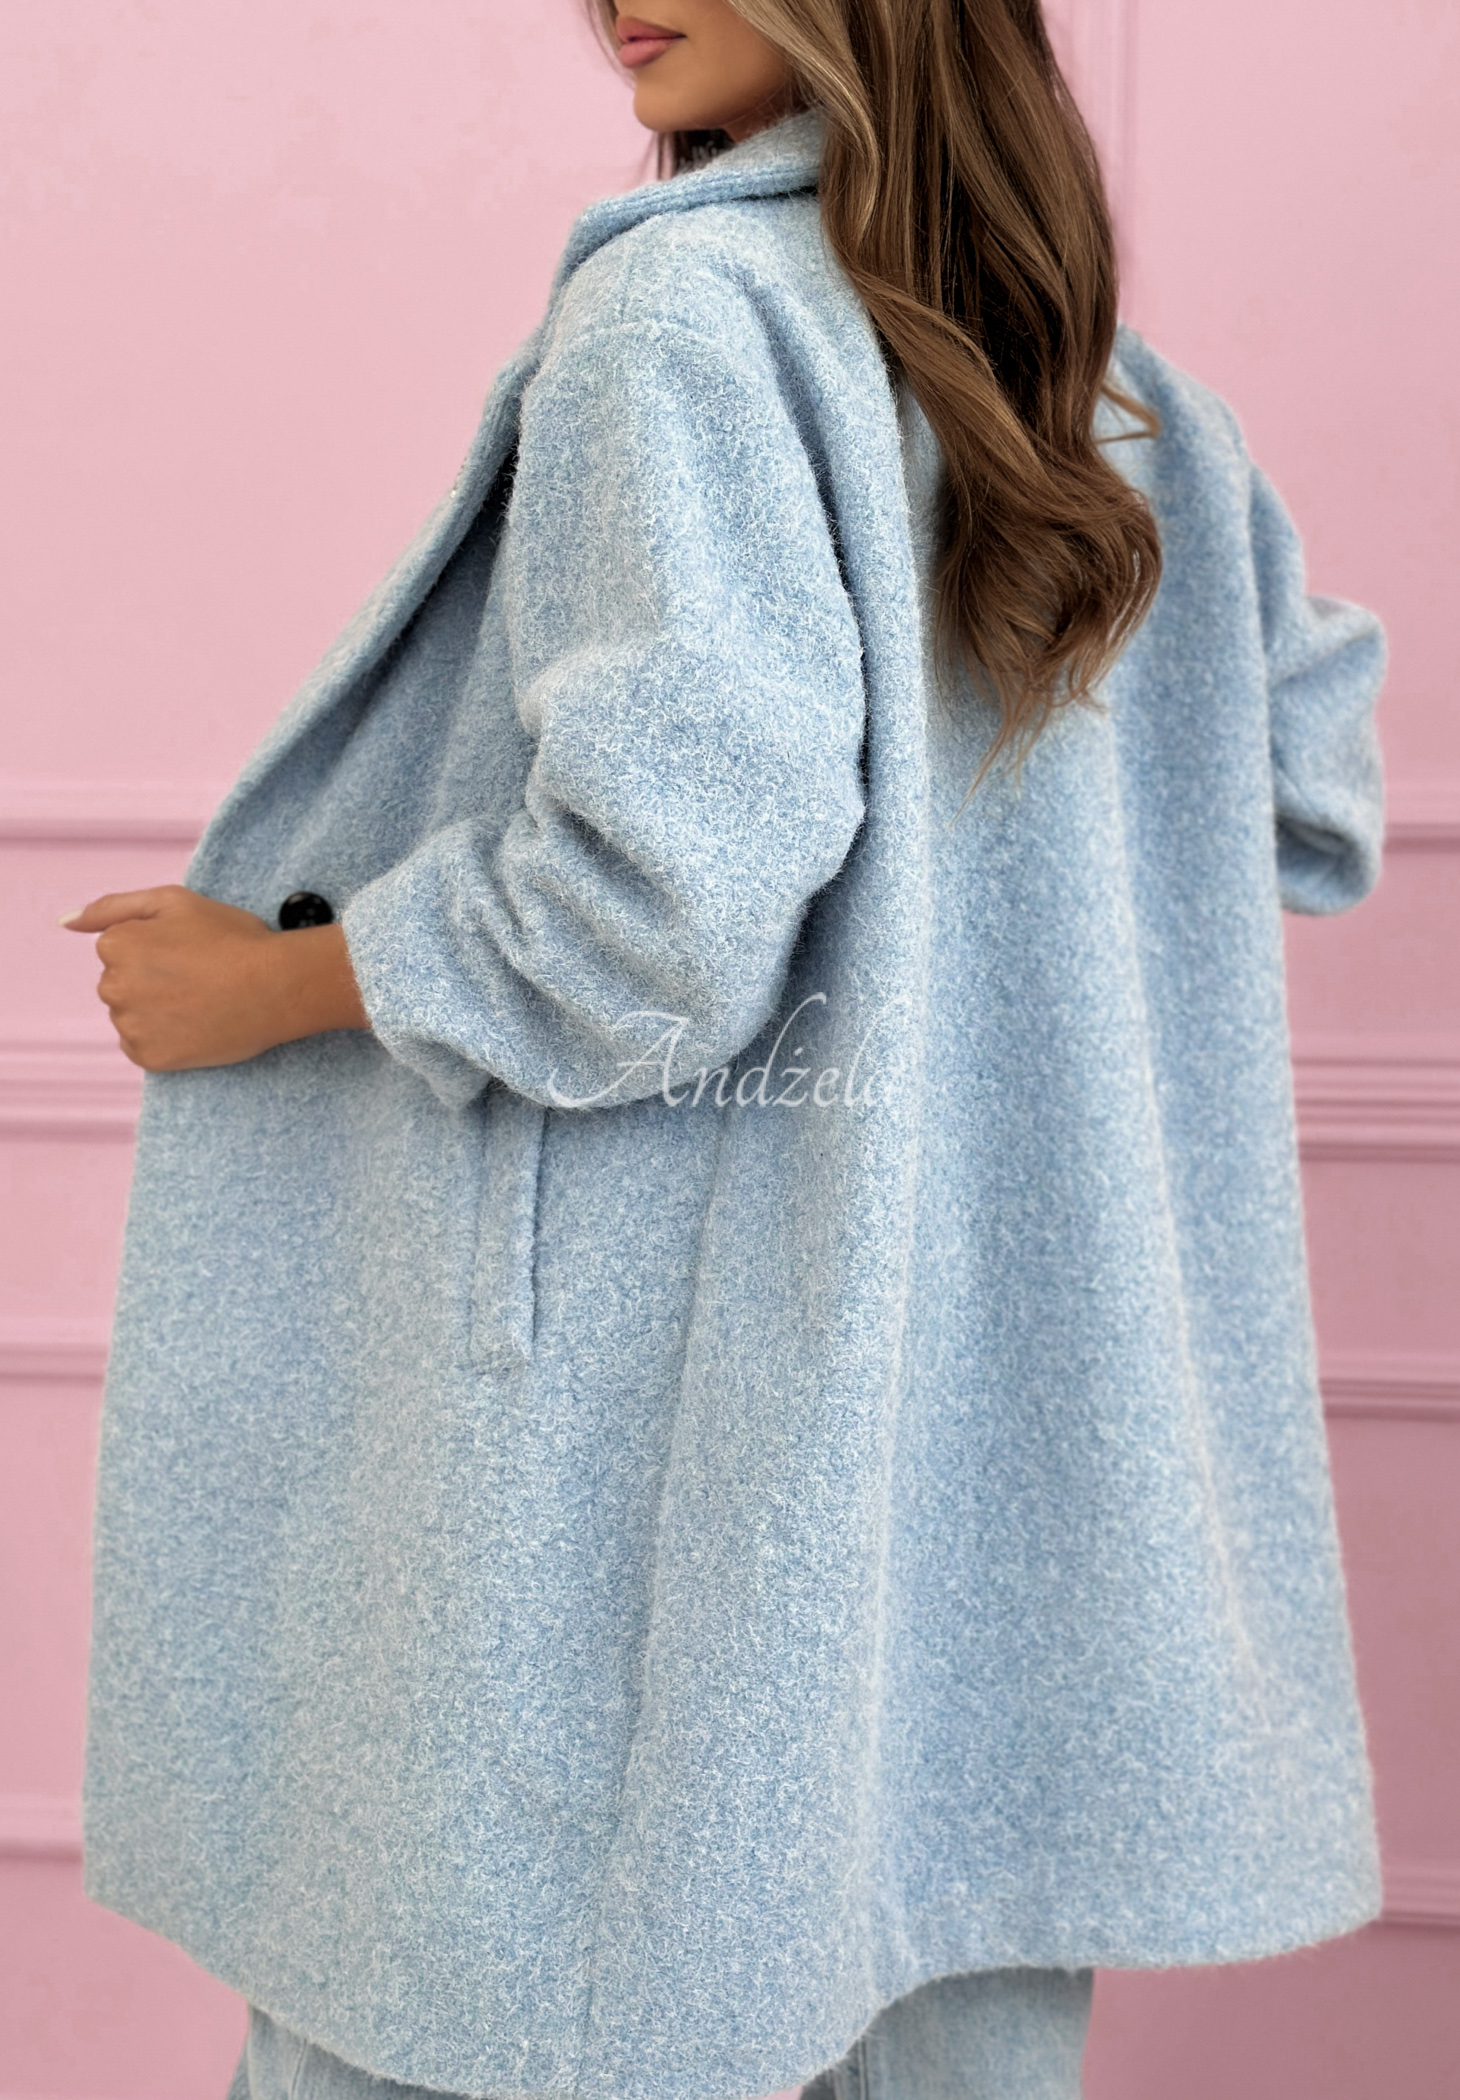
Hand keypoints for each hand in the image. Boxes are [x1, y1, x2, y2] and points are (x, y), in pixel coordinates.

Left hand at [63, 886, 369, 1071]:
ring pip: (131, 1016)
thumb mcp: (172, 901)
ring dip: (157, 1010)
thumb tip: (63, 922)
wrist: (276, 987)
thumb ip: (111, 907)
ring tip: (200, 1001)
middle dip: (152, 980)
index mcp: (115, 946)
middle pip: (122, 983)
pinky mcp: (150, 1057)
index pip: (120, 949)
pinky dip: (165, 1038)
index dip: (158, 948)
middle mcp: (113, 987)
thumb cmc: (231, 939)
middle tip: (199, 976)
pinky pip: (143, 1047)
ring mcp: (130, 1026)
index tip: (190, 951)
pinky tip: (195, 1025)